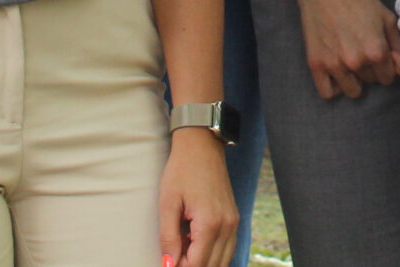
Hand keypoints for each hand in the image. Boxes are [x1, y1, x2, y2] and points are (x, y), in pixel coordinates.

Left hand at [158, 127, 238, 266]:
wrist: (202, 145)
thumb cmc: (182, 170)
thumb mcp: (168, 203)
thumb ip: (168, 238)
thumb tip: (167, 265)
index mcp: (210, 223)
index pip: (197, 265)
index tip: (166, 264)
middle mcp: (227, 226)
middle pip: (212, 266)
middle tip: (173, 260)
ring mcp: (233, 222)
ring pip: (223, 261)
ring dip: (203, 263)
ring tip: (183, 253)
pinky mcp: (234, 218)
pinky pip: (227, 248)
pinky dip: (212, 255)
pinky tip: (196, 247)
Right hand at [295, 0, 399, 98]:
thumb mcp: (385, 17)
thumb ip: (398, 44)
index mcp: (376, 51)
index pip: (388, 77)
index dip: (386, 67)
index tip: (380, 56)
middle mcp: (356, 61)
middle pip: (371, 81)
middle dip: (370, 70)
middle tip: (362, 51)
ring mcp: (335, 65)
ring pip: (352, 90)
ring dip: (354, 79)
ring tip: (350, 62)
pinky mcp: (316, 65)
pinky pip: (328, 93)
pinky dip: (335, 87)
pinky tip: (337, 74)